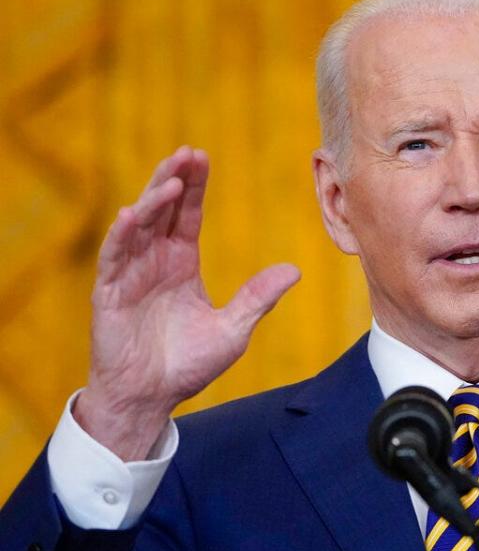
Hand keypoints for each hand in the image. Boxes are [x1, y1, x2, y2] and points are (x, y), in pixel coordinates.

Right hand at [75, 147, 300, 459]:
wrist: (152, 398)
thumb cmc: (188, 364)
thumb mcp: (233, 329)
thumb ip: (258, 297)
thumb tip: (295, 270)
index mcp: (180, 263)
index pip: (185, 215)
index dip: (193, 186)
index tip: (201, 155)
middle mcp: (154, 262)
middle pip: (161, 209)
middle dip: (173, 179)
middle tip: (187, 152)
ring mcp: (130, 275)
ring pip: (138, 226)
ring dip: (151, 200)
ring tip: (171, 178)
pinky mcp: (110, 294)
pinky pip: (114, 257)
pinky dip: (122, 235)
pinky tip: (132, 213)